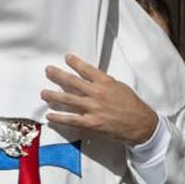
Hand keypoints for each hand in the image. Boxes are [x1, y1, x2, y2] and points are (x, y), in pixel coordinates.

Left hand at [43, 54, 159, 144]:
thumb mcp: (121, 88)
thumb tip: (92, 80)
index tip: (67, 58)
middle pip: (72, 82)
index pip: (86, 69)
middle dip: (58, 75)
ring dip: (53, 96)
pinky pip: (71, 120)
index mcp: (106, 83)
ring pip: (68, 100)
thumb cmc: (133, 106)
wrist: (141, 125)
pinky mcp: (91, 123)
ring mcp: (93, 108)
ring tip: (43, 93)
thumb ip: (105, 84)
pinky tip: (50, 115)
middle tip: (48, 71)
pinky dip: (59, 118)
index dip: (75, 62)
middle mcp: (97, 93)